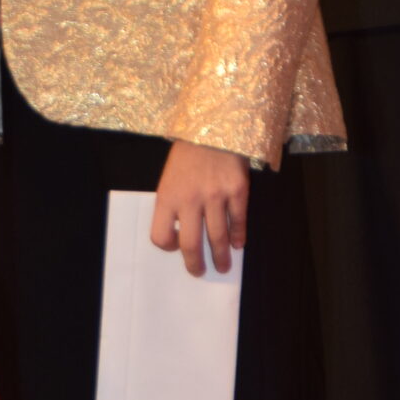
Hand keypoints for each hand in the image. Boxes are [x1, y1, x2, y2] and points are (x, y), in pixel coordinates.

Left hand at [152, 142, 249, 277]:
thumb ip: (173, 204)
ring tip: (223, 266)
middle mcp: (190, 200)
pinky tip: (238, 244)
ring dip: (221, 257)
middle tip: (200, 272)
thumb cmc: (187, 155)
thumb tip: (183, 232)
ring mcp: (215, 196)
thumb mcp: (169, 177)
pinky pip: (238, 220)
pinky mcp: (238, 190)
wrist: (213, 128)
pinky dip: (239, 236)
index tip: (177, 246)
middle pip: (191, 244)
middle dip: (195, 264)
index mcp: (168, 197)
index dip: (168, 246)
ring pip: (218, 237)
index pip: (161, 235)